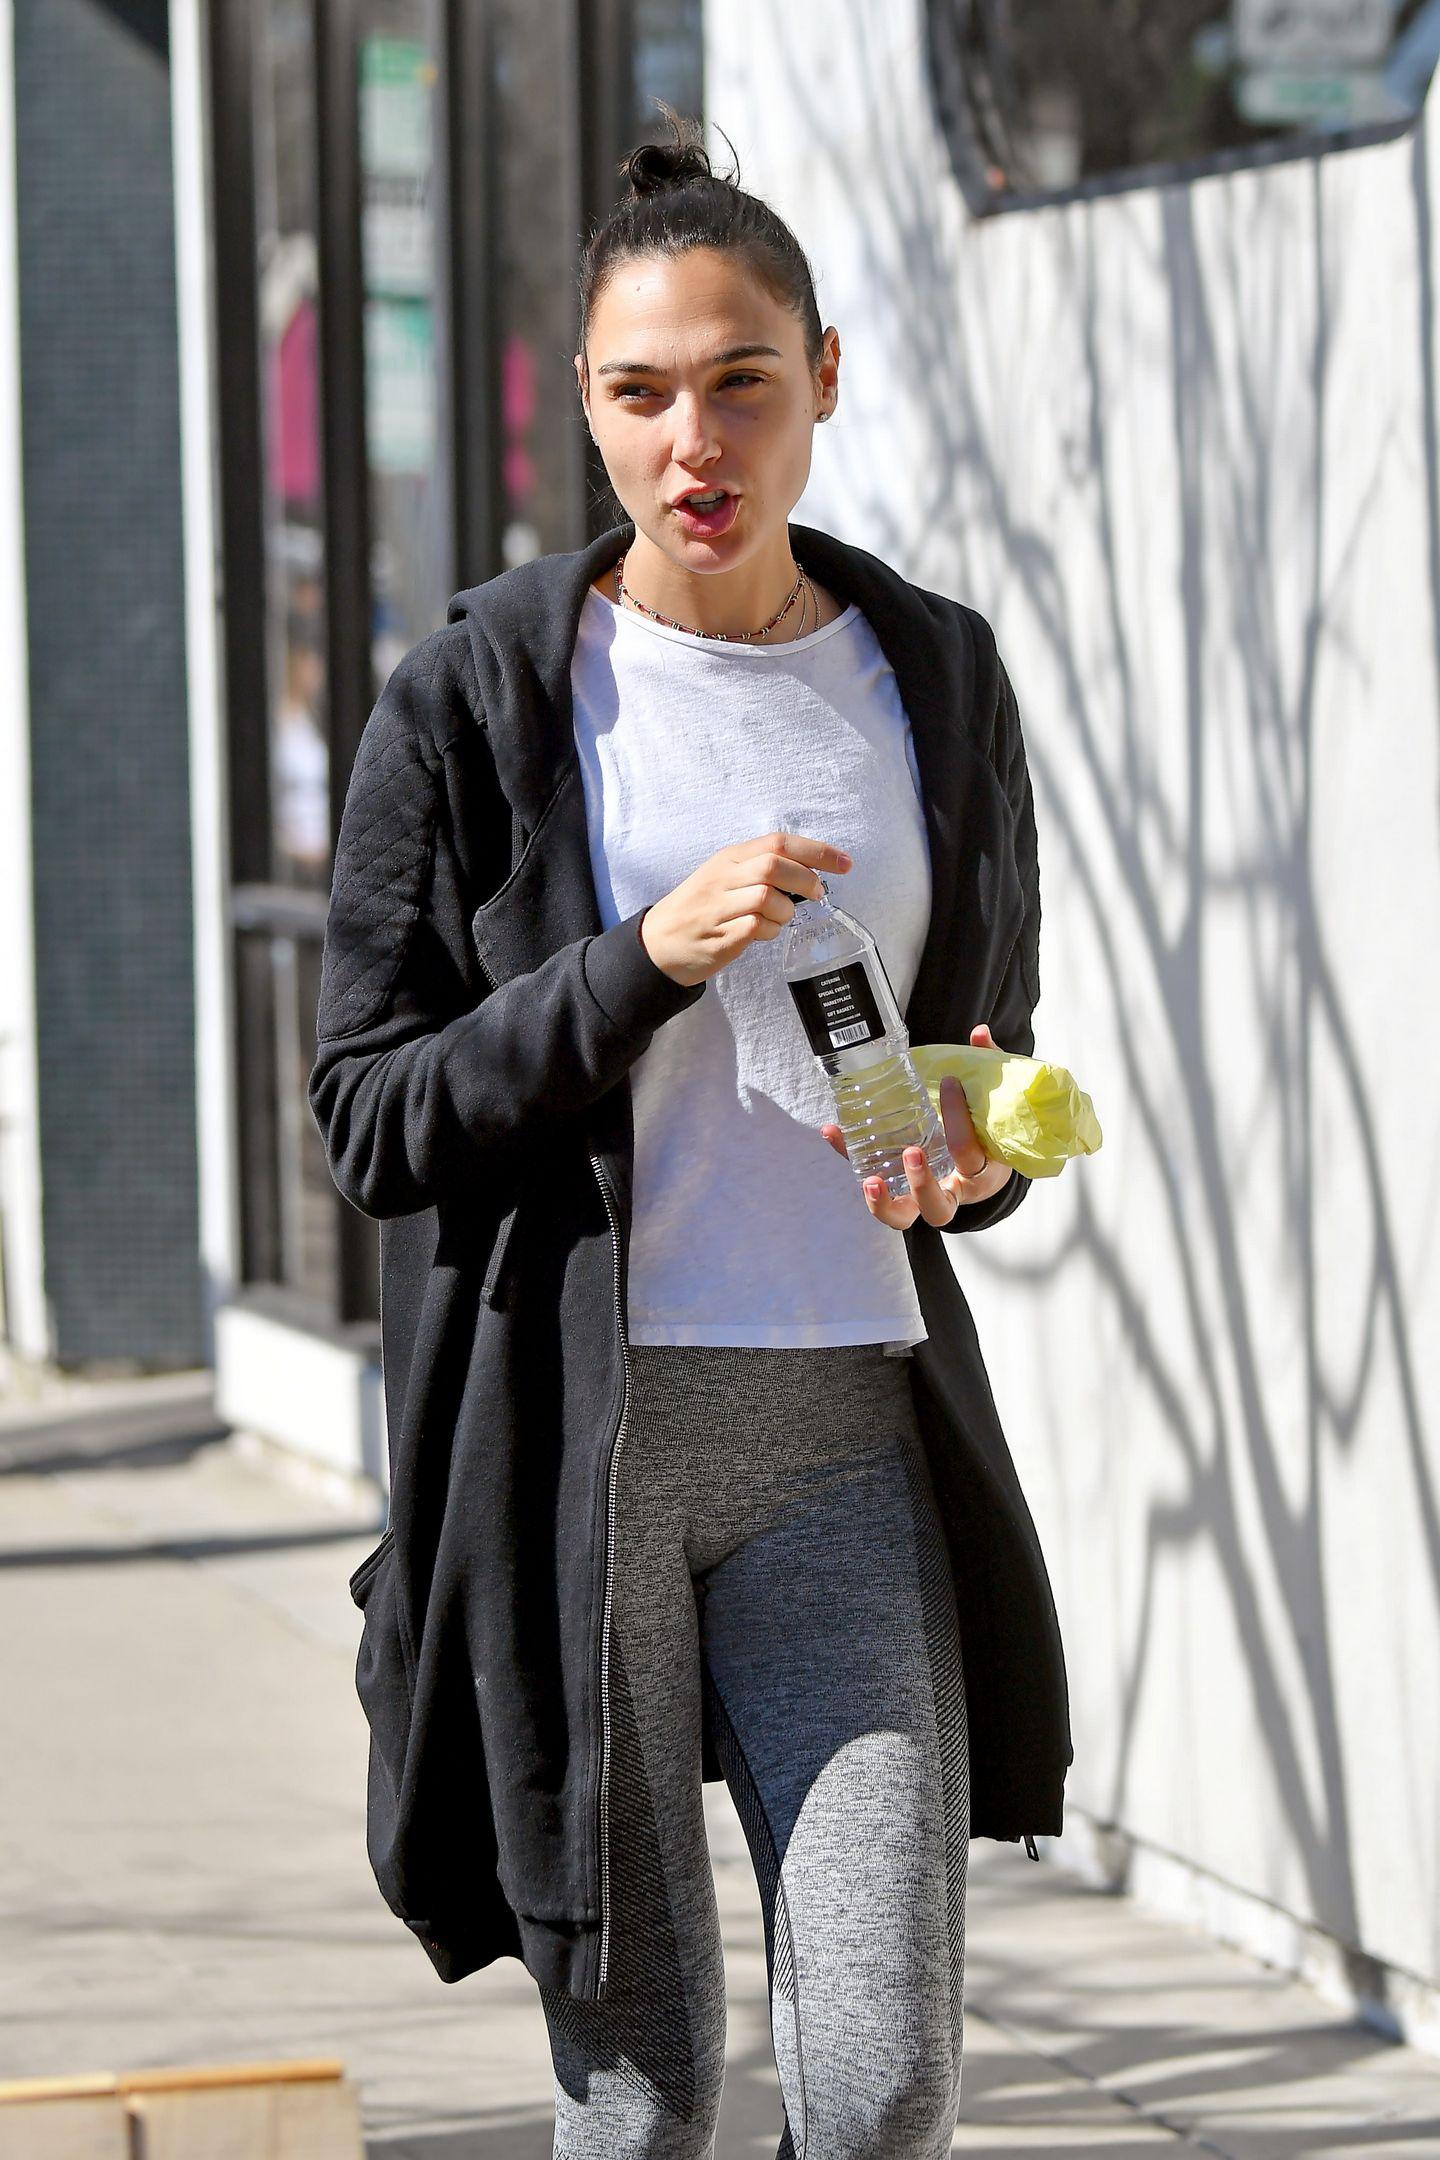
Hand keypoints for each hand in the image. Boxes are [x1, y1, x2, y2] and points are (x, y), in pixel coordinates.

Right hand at [638, 829, 851, 988]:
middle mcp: (723, 878)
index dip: (817, 851)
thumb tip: (812, 869)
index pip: (778, 842)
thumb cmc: (702, 907)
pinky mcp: (719, 936)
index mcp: (729, 857)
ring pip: (767, 898)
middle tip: (817, 894)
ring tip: (780, 918)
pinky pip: (756, 928)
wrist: (659, 942)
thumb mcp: (726, 876)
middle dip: (806, 880)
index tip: (845, 863)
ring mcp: (718, 907)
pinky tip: (763, 932)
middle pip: (773, 866)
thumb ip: (762, 868)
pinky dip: (770, 931)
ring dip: (785, 911)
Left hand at [820, 1022, 1015, 1228]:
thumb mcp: (995, 1105)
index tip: (949, 1084)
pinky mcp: (897, 1188)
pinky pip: (874, 1184)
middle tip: (910, 1152)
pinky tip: (833, 1132)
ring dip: (883, 1203)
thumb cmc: (988, 1133)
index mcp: (982, 1173)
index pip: (968, 1154)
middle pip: (937, 1208)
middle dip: (922, 1184)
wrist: (985, 1166)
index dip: (958, 1119)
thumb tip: (979, 1032)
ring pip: (903, 1216)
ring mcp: (922, 1197)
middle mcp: (953, 1192)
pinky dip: (850, 1159)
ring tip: (869, 1180)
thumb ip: (990, 1068)